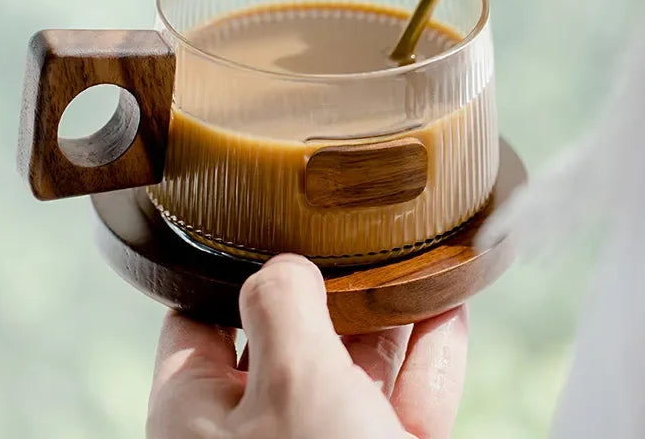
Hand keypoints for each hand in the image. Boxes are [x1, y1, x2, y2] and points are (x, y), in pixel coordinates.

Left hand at [147, 254, 466, 438]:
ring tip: (416, 263)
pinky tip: (446, 311)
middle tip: (364, 237)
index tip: (276, 226)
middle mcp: (255, 434)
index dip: (234, 270)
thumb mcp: (291, 382)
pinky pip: (400, 404)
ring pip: (352, 367)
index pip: (198, 319)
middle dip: (333, 289)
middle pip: (288, 335)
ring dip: (390, 317)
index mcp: (199, 413)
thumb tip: (284, 267)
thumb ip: (280, 305)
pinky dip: (426, 360)